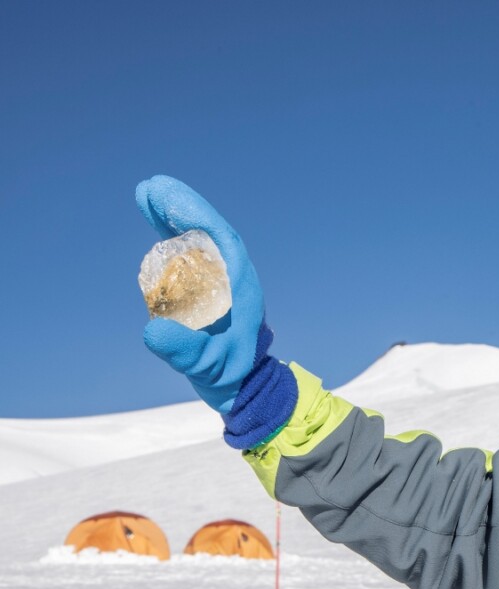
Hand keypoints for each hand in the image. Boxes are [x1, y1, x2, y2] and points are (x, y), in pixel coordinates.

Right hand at [136, 175, 263, 413]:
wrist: (246, 387)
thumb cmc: (233, 376)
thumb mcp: (209, 365)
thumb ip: (186, 351)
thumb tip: (152, 332)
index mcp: (241, 285)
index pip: (219, 238)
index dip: (192, 212)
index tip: (165, 194)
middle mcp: (233, 277)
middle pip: (206, 233)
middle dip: (180, 207)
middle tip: (149, 187)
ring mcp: (222, 283)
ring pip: (198, 242)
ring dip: (174, 219)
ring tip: (146, 196)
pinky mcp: (210, 292)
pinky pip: (191, 258)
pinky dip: (173, 240)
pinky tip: (155, 228)